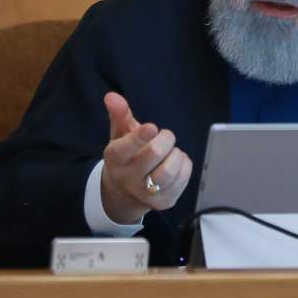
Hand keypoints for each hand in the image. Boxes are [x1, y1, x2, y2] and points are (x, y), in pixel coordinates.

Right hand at [99, 91, 192, 224]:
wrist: (124, 192)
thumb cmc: (127, 155)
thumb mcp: (120, 135)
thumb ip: (119, 114)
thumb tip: (112, 96)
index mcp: (115, 158)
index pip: (124, 149)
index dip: (139, 137)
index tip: (152, 127)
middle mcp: (127, 178)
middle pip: (154, 154)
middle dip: (166, 138)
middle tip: (165, 136)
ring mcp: (145, 193)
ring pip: (169, 170)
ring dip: (176, 154)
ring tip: (170, 152)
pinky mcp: (163, 202)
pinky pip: (183, 179)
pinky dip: (185, 165)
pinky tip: (176, 163)